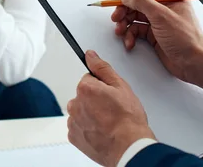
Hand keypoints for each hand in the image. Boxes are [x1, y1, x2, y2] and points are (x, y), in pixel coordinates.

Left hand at [67, 50, 154, 166]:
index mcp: (85, 88)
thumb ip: (102, 68)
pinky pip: (79, 127)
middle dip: (95, 100)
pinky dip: (88, 128)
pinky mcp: (74, 136)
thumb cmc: (127, 119)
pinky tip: (102, 131)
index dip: (103, 87)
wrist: (128, 147)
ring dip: (90, 114)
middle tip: (112, 110)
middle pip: (84, 95)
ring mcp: (74, 121)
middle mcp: (75, 104)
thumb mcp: (120, 86)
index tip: (111, 96)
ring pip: (81, 111)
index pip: (89, 79)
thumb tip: (90, 55)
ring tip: (108, 122)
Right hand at [112, 0, 202, 104]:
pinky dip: (130, 35)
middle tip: (116, 17)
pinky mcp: (154, 34)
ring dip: (125, 23)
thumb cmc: (185, 39)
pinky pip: (136, 30)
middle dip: (125, 9)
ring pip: (134, 15)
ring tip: (120, 31)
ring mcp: (158, 20)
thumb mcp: (162, 16)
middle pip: (137, 0)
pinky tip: (130, 43)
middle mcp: (164, 6)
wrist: (193, 63)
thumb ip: (142, 2)